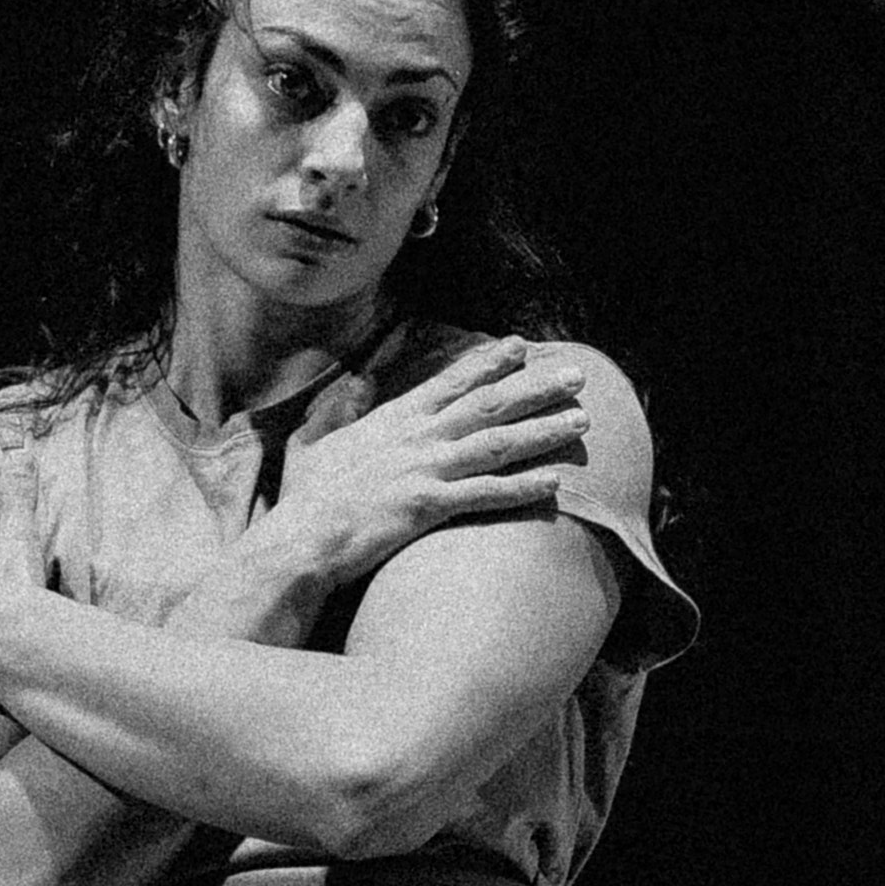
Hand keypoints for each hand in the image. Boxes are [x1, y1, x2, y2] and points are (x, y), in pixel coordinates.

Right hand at [253, 339, 590, 614]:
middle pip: (488, 405)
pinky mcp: (429, 505)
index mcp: (393, 420)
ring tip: (583, 422)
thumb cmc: (305, 498)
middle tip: (578, 376)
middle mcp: (417, 438)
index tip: (521, 346)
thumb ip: (339, 407)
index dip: (488, 362)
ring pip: (498, 443)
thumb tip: (358, 379)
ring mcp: (425, 469)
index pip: (450, 382)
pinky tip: (557, 483)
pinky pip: (487, 493)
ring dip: (544, 431)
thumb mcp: (313, 441)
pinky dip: (523, 487)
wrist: (300, 540)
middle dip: (536, 388)